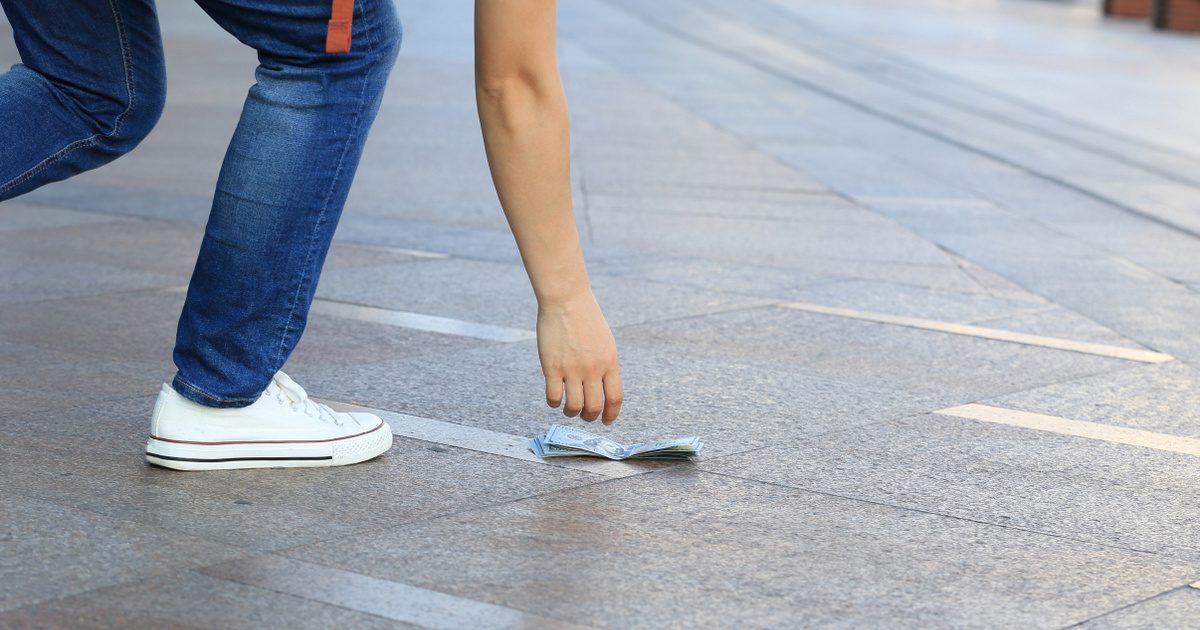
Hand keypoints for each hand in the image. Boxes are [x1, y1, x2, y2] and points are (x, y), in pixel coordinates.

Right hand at [536, 290, 622, 423]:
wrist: (566, 299)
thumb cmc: (586, 318)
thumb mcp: (606, 342)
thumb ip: (606, 365)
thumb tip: (602, 389)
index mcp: (610, 362)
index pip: (615, 398)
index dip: (611, 414)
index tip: (606, 421)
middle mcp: (593, 368)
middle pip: (594, 407)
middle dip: (589, 417)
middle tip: (584, 415)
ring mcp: (572, 368)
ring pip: (574, 407)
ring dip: (571, 413)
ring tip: (568, 409)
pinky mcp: (552, 367)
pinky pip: (553, 397)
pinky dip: (554, 403)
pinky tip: (554, 398)